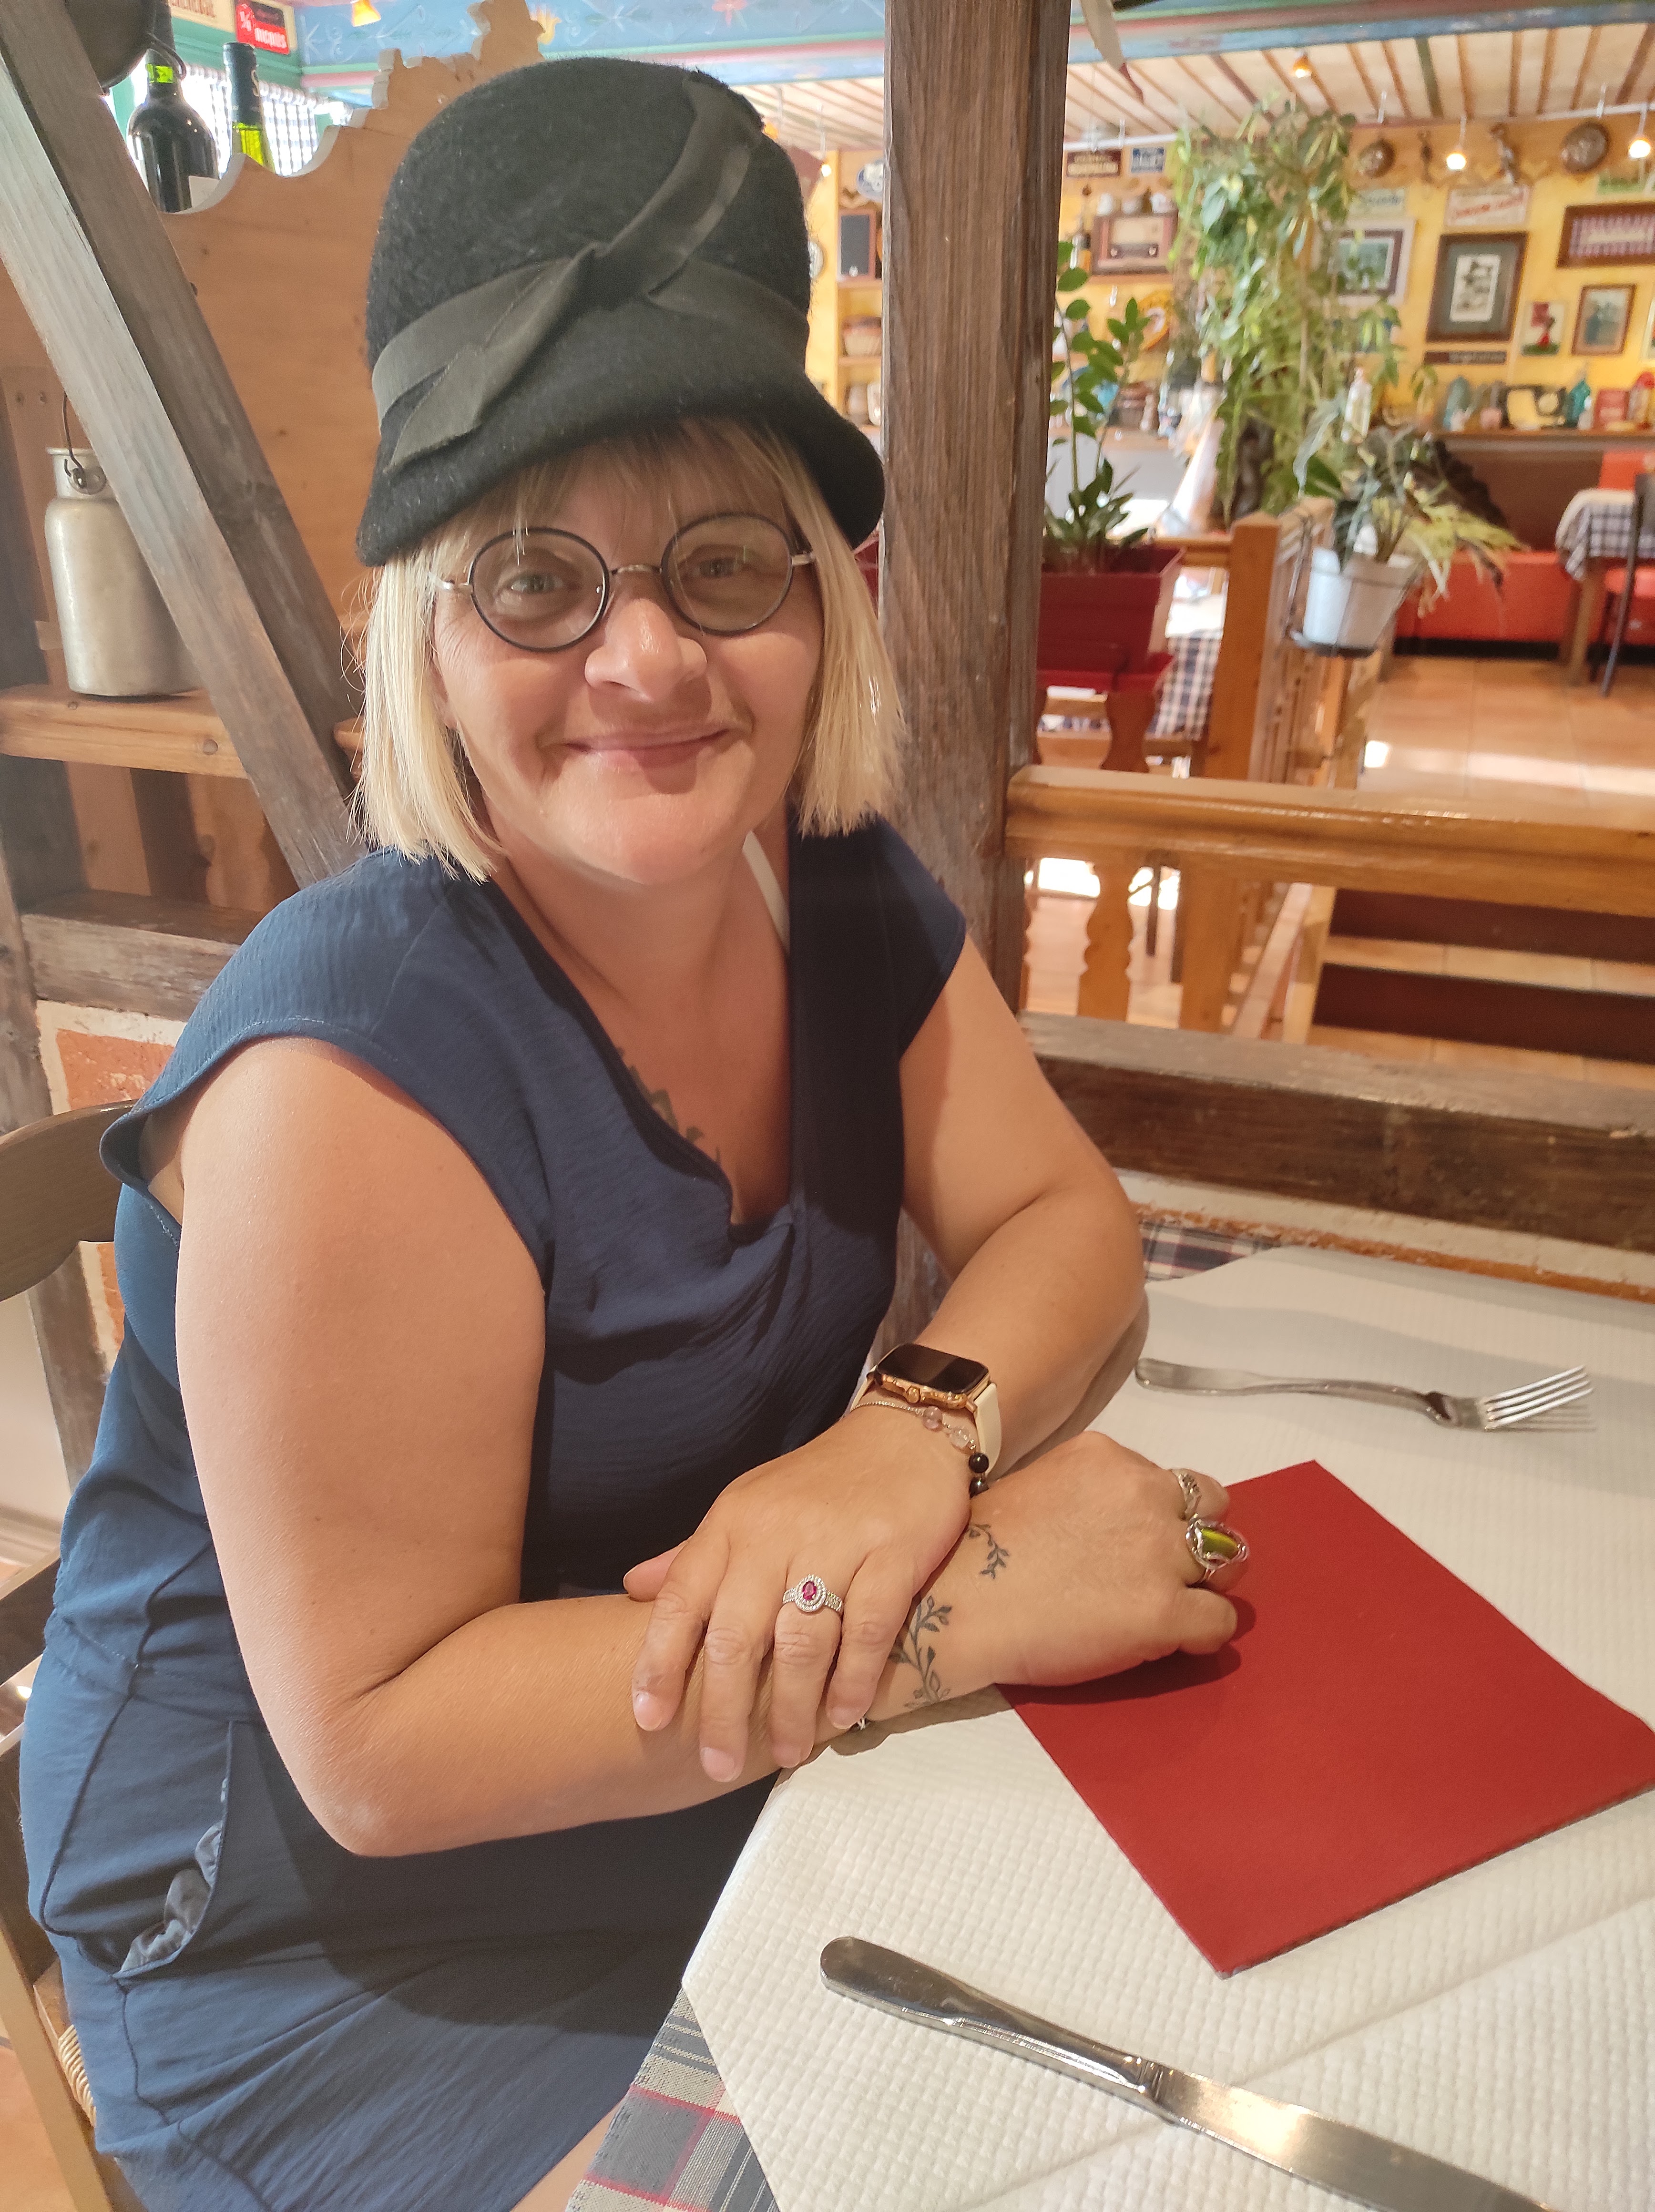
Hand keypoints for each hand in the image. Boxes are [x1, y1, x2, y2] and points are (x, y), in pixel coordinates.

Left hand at [624, 1409, 969, 1778]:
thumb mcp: (747, 1505)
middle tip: (716, 1766)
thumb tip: (633, 1589)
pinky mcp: (893, 1551)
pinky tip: (844, 1716)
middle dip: (721, 1709)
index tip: (647, 1719)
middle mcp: (775, 1533)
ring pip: (801, 1640)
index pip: (681, 1598)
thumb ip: (694, 1554)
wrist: (905, 1433)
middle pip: (736, 1634)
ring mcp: (836, 1542)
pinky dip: (853, 1679)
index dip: (659, 1662)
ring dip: (789, 1706)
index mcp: (732, 1523)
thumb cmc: (818, 1482)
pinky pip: (867, 1628)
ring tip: (784, 1752)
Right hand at [887, 1434, 1245, 1708]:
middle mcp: (1142, 1493)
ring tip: (1180, 1604)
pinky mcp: (1164, 1611)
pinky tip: (1176, 1641)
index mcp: (1108, 1459)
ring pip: (1231, 1558)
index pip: (1167, 1480)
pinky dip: (1206, 1633)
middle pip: (1214, 1504)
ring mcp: (1157, 1552)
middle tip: (1171, 1569)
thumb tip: (1114, 1522)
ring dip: (1209, 1581)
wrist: (955, 1605)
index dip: (1160, 1514)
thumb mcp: (1040, 1488)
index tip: (1137, 1542)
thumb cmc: (978, 1553)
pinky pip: (1222, 1622)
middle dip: (1199, 1534)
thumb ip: (1089, 1496)